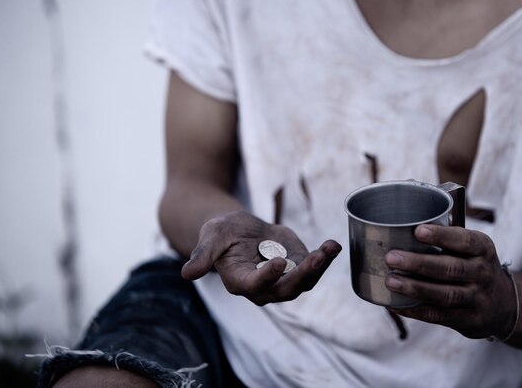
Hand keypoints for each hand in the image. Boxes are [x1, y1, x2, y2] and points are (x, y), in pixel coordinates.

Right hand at [182, 211, 341, 305]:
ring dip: (319, 267)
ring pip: (304, 281)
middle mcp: (264, 287)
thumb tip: (187, 273)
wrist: (240, 230)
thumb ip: (203, 255)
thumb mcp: (212, 237)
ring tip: (329, 248)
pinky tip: (334, 245)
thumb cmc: (222, 233)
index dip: (268, 277)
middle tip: (315, 258)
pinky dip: (325, 257)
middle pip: (286, 290)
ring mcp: (283, 279)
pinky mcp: (297, 267)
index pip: (255, 285)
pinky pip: (314, 267)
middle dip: (302, 276)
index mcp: (240, 281)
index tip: (279, 262)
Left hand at [384, 224, 515, 338]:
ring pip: (444, 294)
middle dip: (419, 263)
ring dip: (415, 288)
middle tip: (391, 257)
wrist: (504, 305)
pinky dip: (415, 311)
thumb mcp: (473, 248)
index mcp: (483, 249)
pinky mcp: (468, 320)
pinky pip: (439, 316)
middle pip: (451, 268)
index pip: (465, 241)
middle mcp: (483, 273)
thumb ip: (447, 236)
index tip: (417, 231)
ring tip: (390, 281)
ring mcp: (477, 298)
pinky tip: (395, 304)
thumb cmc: (474, 266)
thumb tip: (404, 217)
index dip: (441, 236)